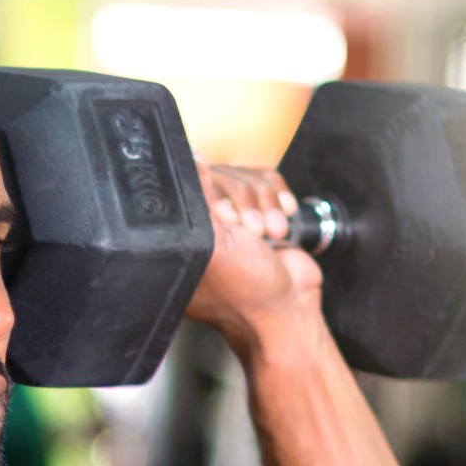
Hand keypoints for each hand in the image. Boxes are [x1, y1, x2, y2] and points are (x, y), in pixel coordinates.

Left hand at [187, 160, 322, 359]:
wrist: (288, 309)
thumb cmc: (247, 291)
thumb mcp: (213, 245)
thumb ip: (195, 199)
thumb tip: (188, 156)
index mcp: (177, 234)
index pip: (187, 184)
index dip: (213, 195)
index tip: (227, 220)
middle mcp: (201, 224)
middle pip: (221, 175)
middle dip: (245, 203)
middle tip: (251, 234)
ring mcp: (232, 219)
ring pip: (248, 177)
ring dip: (265, 206)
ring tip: (270, 235)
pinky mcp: (259, 213)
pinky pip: (268, 182)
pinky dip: (280, 200)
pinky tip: (281, 227)